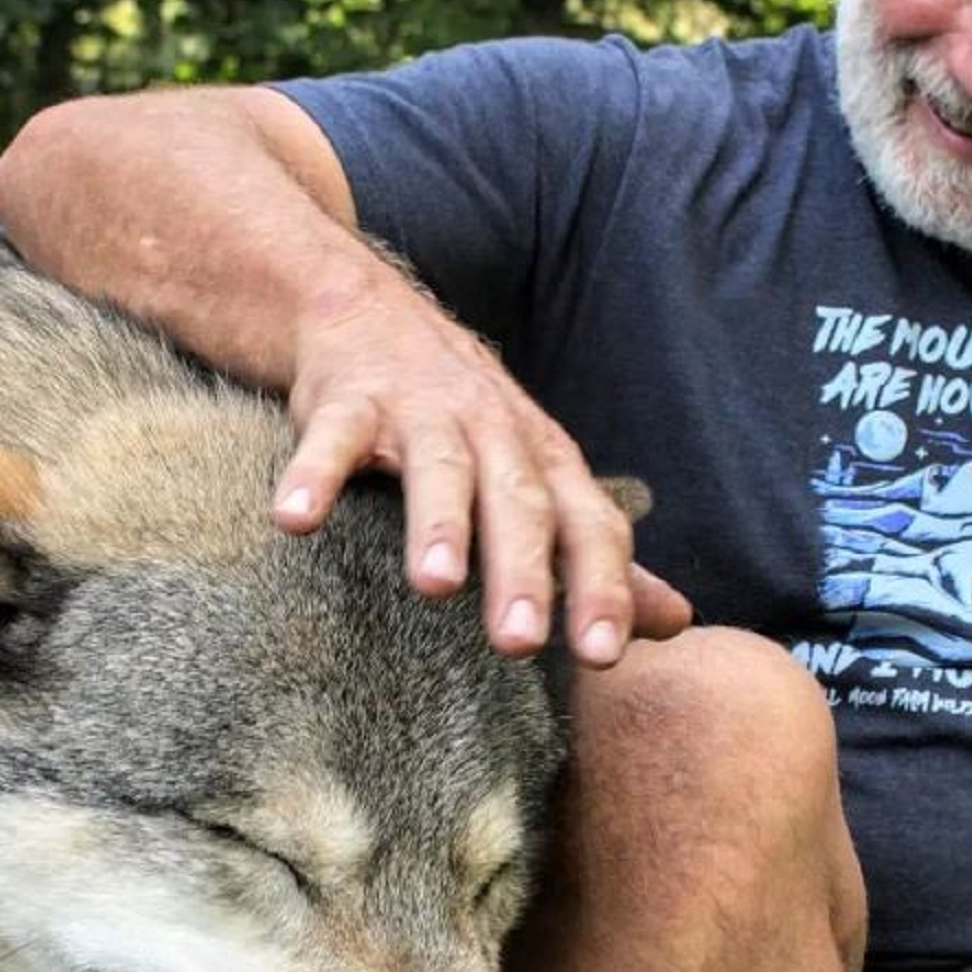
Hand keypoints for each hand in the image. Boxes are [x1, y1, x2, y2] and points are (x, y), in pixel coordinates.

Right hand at [274, 267, 691, 665]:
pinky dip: (312, 476)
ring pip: (437, 468)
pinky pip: (331, 439)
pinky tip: (292, 521)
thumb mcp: (539, 482)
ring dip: (436, 522)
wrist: (368, 314)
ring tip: (432, 583)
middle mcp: (494, 435)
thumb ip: (598, 558)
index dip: (601, 589)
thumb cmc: (468, 425)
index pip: (589, 529)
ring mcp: (421, 412)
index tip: (604, 658)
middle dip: (521, 573)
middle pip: (518, 504)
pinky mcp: (347, 400)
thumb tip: (679, 622)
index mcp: (547, 466)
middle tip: (518, 644)